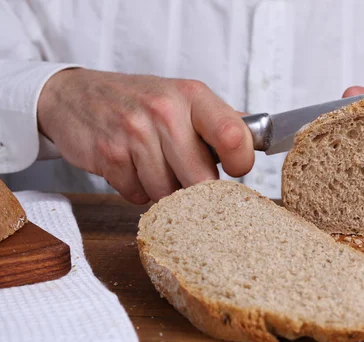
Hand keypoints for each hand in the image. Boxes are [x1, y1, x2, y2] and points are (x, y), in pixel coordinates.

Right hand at [38, 69, 253, 203]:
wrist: (73, 95)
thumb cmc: (138, 100)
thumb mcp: (182, 97)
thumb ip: (220, 120)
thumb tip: (261, 140)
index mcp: (193, 96)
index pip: (234, 136)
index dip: (240, 163)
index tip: (234, 168)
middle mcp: (165, 111)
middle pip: (202, 179)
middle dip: (197, 186)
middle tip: (186, 172)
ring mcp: (135, 133)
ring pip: (169, 193)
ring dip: (164, 189)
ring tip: (153, 165)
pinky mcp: (109, 155)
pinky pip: (138, 195)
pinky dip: (137, 190)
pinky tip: (131, 167)